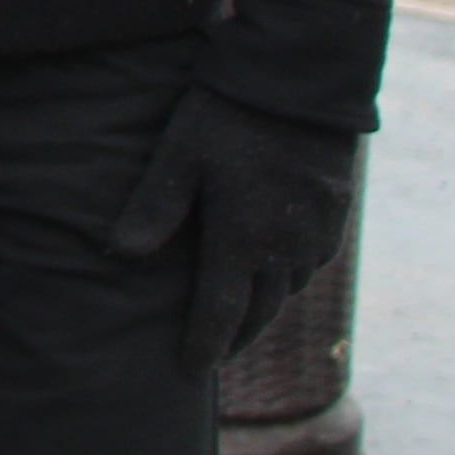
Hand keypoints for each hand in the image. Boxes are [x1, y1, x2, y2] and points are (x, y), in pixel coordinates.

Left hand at [104, 87, 360, 375]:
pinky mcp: (336, 212)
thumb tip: (117, 255)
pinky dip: (289, 276)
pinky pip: (312, 262)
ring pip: (288, 289)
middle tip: (214, 354)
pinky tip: (274, 273)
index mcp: (242, 240)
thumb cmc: (227, 115)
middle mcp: (285, 248)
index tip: (190, 373)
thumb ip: (153, 208)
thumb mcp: (180, 156)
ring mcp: (316, 232)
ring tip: (240, 318)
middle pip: (260, 312)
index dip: (205, 346)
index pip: (221, 313)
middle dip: (235, 337)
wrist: (300, 82)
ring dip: (264, 309)